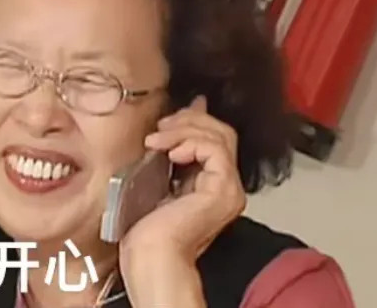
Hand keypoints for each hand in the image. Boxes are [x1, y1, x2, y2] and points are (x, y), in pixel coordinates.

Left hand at [118, 96, 245, 306]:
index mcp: (213, 184)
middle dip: (189, 120)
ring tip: (156, 140)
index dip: (193, 120)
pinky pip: (215, 149)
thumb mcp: (156, 179)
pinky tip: (169, 153)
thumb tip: (168, 126)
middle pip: (222, 132)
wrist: (151, 256)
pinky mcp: (223, 189)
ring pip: (220, 135)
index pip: (215, 138)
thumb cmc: (148, 230)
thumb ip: (169, 153)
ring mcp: (228, 188)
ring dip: (183, 130)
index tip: (167, 119)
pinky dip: (189, 142)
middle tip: (161, 127)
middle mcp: (227, 186)